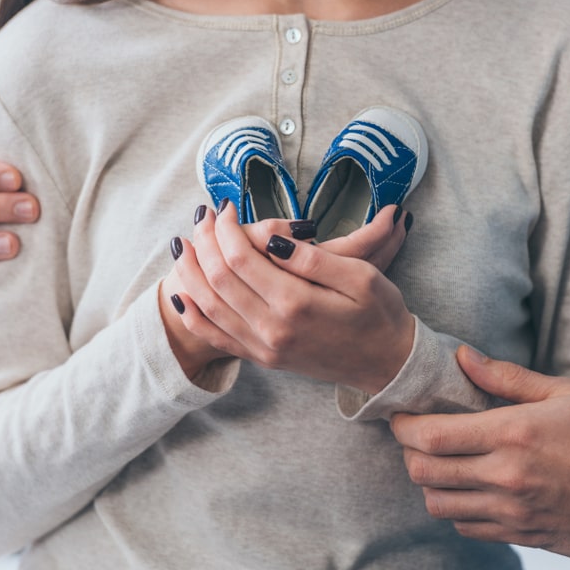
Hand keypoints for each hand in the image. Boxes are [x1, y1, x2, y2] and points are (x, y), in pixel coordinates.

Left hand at [166, 203, 414, 392]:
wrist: (388, 364)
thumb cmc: (380, 314)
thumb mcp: (362, 277)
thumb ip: (314, 258)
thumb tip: (275, 237)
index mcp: (296, 304)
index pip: (241, 258)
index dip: (227, 228)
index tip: (227, 206)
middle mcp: (272, 330)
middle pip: (218, 278)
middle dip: (204, 241)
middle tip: (203, 215)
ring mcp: (265, 348)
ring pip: (209, 306)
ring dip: (190, 272)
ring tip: (183, 243)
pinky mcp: (263, 359)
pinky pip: (215, 338)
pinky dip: (193, 315)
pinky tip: (181, 294)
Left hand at [391, 345, 569, 558]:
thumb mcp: (567, 393)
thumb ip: (508, 378)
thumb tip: (464, 357)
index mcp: (513, 435)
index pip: (431, 436)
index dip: (404, 426)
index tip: (403, 416)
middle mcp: (507, 478)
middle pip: (424, 473)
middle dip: (410, 454)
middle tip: (418, 439)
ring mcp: (515, 513)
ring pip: (441, 506)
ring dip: (433, 485)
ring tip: (446, 465)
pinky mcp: (526, 537)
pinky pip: (471, 529)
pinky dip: (460, 510)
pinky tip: (476, 490)